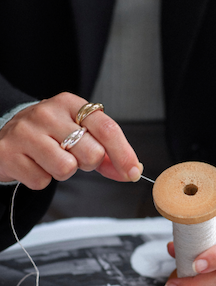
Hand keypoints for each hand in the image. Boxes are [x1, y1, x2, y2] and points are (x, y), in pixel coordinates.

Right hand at [0, 92, 141, 188]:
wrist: (4, 136)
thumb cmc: (48, 135)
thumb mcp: (78, 133)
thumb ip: (107, 153)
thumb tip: (132, 171)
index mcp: (70, 104)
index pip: (107, 128)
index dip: (124, 153)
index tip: (133, 172)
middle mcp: (47, 113)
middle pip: (92, 153)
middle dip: (88, 163)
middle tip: (73, 156)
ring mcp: (26, 132)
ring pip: (67, 168)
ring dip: (64, 172)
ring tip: (51, 159)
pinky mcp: (9, 153)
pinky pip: (42, 181)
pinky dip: (42, 179)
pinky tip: (34, 165)